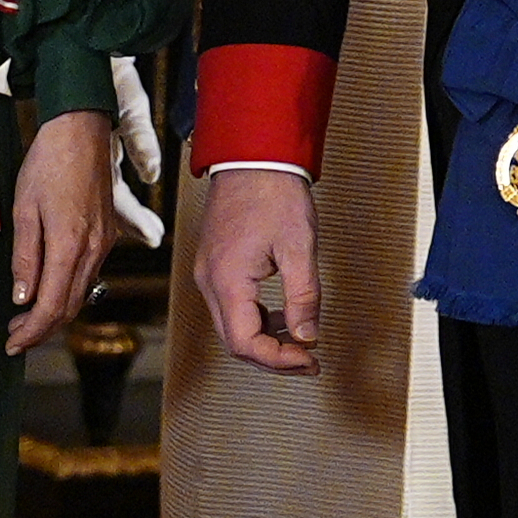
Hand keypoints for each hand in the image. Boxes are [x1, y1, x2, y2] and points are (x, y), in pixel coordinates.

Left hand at [5, 110, 121, 357]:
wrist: (82, 130)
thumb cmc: (49, 162)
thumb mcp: (24, 209)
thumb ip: (25, 257)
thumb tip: (22, 296)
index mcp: (69, 245)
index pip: (51, 306)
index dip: (31, 332)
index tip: (12, 343)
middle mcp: (92, 250)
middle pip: (69, 307)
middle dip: (41, 329)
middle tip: (15, 336)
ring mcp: (103, 243)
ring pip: (80, 294)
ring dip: (54, 312)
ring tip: (26, 318)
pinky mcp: (106, 235)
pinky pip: (88, 275)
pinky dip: (67, 292)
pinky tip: (48, 289)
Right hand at [191, 164, 321, 372]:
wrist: (252, 156)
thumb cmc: (273, 193)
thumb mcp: (298, 247)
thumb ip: (303, 297)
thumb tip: (307, 336)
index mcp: (228, 280)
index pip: (246, 343)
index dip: (279, 361)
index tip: (309, 359)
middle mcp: (210, 281)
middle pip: (235, 341)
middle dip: (273, 356)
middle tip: (308, 359)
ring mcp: (208, 273)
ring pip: (231, 326)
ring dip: (265, 340)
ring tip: (300, 340)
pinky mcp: (214, 265)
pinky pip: (230, 307)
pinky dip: (256, 320)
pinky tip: (281, 315)